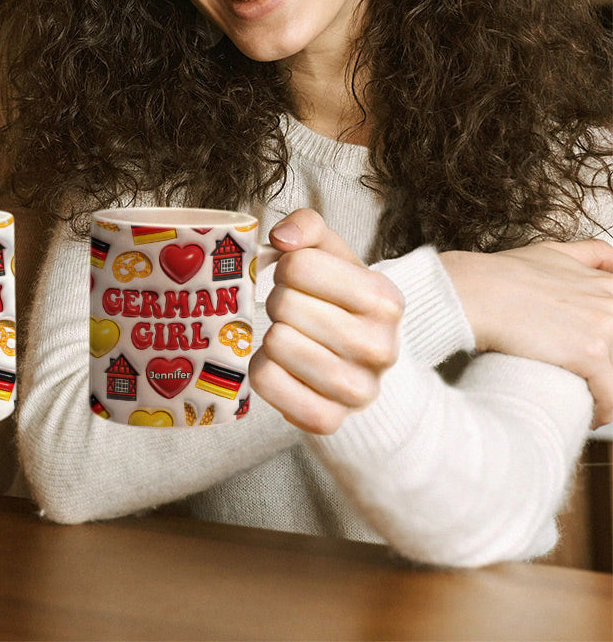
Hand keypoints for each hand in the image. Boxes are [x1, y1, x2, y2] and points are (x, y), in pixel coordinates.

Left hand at [249, 209, 403, 434]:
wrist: (360, 362)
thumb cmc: (337, 299)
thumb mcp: (332, 254)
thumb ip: (308, 226)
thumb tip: (282, 237)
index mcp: (384, 299)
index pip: (298, 265)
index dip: (286, 267)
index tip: (298, 279)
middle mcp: (380, 348)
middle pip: (283, 305)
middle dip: (278, 301)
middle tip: (293, 311)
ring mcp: (357, 391)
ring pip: (275, 343)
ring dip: (271, 334)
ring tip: (291, 336)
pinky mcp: (327, 421)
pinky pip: (265, 381)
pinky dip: (262, 368)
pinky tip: (282, 365)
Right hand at [441, 240, 612, 427]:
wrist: (472, 291)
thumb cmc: (499, 275)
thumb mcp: (549, 252)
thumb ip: (587, 254)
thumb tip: (610, 258)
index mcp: (604, 283)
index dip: (606, 339)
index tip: (596, 353)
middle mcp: (610, 302)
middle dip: (606, 365)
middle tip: (588, 376)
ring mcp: (604, 327)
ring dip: (606, 390)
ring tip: (589, 401)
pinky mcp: (591, 353)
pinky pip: (611, 396)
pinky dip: (603, 411)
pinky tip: (589, 414)